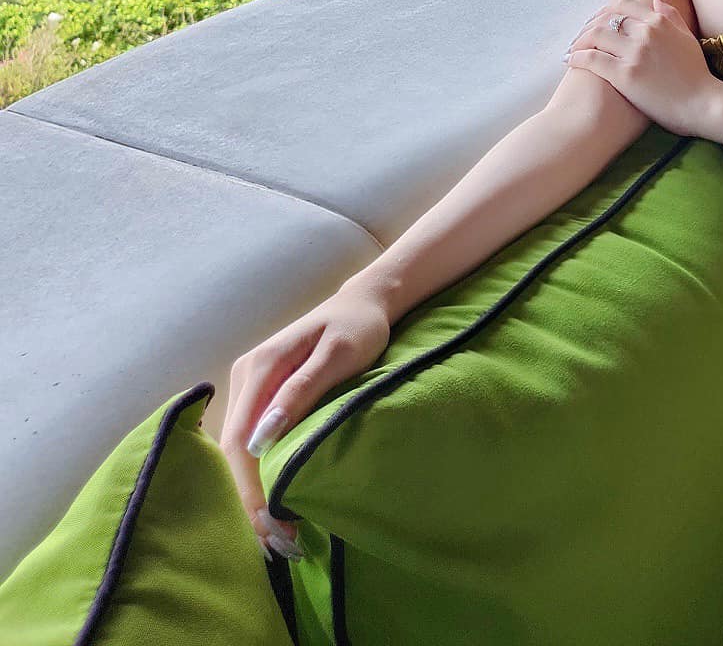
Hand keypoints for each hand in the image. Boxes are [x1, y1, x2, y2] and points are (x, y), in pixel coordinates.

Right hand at [216, 286, 391, 558]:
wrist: (363, 304)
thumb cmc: (356, 328)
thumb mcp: (338, 355)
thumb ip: (301, 392)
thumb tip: (262, 439)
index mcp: (260, 367)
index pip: (240, 441)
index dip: (251, 488)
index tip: (273, 524)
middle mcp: (245, 377)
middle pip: (233, 450)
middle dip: (250, 500)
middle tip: (277, 544)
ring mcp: (250, 386)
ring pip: (238, 451)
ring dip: (252, 493)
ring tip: (275, 536)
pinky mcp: (261, 395)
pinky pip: (250, 442)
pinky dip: (258, 476)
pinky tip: (272, 502)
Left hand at [564, 0, 722, 137]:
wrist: (704, 104)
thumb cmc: (697, 74)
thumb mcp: (687, 37)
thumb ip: (671, 15)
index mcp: (659, 21)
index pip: (622, 5)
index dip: (605, 12)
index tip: (596, 22)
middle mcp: (646, 32)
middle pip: (605, 19)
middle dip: (588, 26)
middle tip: (579, 38)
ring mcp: (635, 53)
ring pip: (596, 36)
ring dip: (579, 41)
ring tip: (573, 50)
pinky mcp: (625, 75)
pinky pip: (593, 60)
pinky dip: (578, 58)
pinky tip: (571, 61)